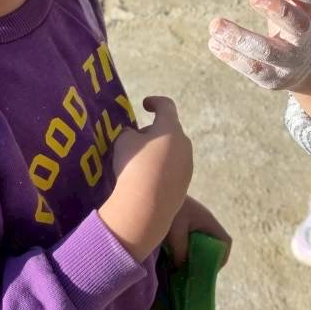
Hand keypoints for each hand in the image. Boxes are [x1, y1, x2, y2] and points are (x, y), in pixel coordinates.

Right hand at [99, 97, 193, 261]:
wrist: (147, 207)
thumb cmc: (134, 165)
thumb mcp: (123, 141)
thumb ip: (130, 133)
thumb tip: (136, 137)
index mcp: (171, 128)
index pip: (166, 106)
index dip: (155, 102)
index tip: (145, 105)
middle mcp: (184, 144)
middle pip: (169, 131)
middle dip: (153, 132)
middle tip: (135, 141)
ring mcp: (187, 166)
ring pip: (171, 152)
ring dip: (157, 153)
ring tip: (137, 165)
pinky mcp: (185, 185)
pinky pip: (172, 171)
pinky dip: (160, 170)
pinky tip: (145, 181)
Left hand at [165, 195, 231, 268]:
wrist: (155, 189)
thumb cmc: (169, 209)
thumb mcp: (175, 232)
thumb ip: (181, 250)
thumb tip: (181, 267)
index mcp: (208, 221)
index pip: (225, 242)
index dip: (222, 257)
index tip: (210, 270)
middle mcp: (205, 221)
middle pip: (215, 244)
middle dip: (207, 259)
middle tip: (195, 271)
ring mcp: (195, 221)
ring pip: (203, 242)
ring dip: (196, 254)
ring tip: (183, 266)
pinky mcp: (185, 222)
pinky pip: (192, 238)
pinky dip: (187, 249)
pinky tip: (175, 255)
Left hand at [208, 0, 310, 89]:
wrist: (302, 67)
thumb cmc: (292, 25)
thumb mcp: (294, 6)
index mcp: (310, 15)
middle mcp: (305, 39)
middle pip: (295, 25)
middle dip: (276, 9)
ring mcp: (289, 62)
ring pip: (266, 51)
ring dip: (240, 37)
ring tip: (215, 25)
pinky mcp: (272, 78)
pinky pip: (251, 68)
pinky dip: (231, 56)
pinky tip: (214, 43)